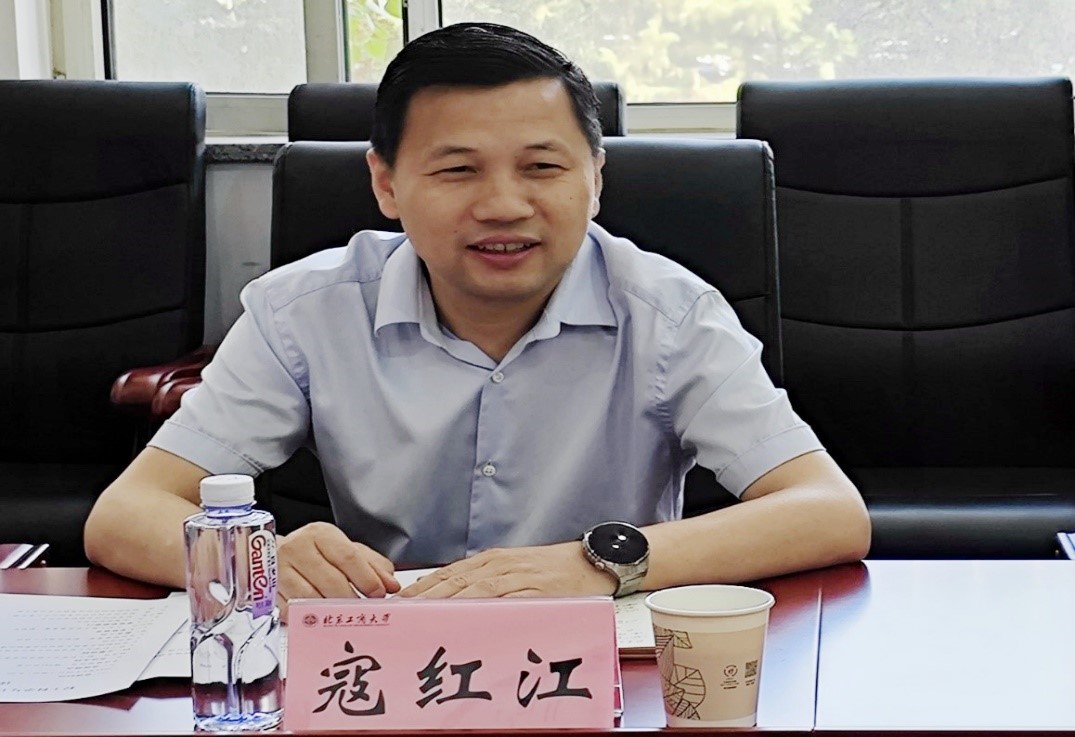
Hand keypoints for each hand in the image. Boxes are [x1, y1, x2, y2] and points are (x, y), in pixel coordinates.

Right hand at [275, 522, 399, 621]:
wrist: (273, 554)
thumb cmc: (315, 553)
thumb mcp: (346, 550)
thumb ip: (372, 565)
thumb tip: (391, 584)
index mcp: (320, 534)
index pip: (348, 557)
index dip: (366, 578)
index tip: (378, 594)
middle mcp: (297, 548)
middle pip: (331, 580)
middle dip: (352, 599)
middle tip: (363, 610)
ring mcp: (279, 570)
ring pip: (311, 599)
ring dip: (331, 612)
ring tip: (344, 617)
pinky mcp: (268, 592)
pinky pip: (292, 611)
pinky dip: (308, 619)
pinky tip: (320, 621)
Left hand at [396, 542, 616, 598]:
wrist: (592, 561)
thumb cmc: (552, 570)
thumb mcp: (515, 568)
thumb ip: (487, 581)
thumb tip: (454, 598)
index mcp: (493, 560)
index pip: (450, 572)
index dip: (424, 586)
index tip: (401, 601)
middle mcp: (502, 565)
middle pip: (457, 581)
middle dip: (427, 597)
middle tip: (403, 613)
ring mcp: (519, 577)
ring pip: (477, 590)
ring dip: (450, 603)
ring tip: (426, 618)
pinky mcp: (537, 591)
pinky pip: (508, 602)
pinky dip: (488, 610)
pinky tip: (471, 621)